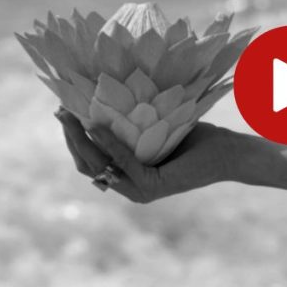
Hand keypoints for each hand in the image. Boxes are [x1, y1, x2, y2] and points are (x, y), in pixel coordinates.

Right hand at [56, 108, 233, 202]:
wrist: (226, 151)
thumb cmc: (194, 136)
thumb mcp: (152, 126)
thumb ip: (128, 121)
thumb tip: (99, 95)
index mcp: (127, 176)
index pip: (88, 160)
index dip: (72, 137)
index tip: (63, 110)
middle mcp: (130, 188)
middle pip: (87, 165)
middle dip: (70, 137)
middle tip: (59, 111)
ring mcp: (140, 191)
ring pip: (99, 166)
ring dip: (81, 139)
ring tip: (69, 115)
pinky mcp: (153, 187)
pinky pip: (124, 163)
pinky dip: (109, 144)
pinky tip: (97, 126)